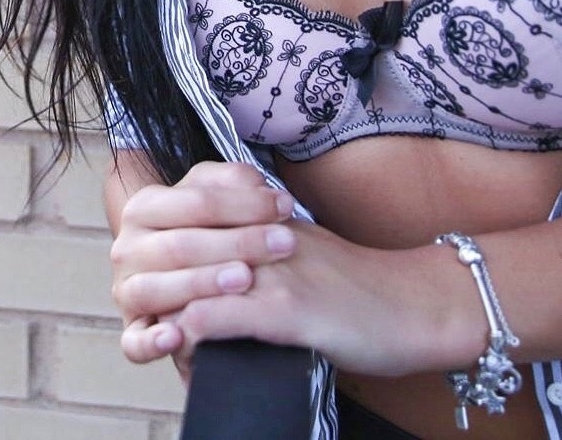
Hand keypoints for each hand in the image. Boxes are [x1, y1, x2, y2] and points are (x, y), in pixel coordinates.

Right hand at [111, 161, 298, 371]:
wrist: (187, 269)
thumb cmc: (209, 232)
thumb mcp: (218, 197)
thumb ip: (235, 182)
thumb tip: (257, 183)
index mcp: (144, 207)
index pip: (195, 201)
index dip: (244, 204)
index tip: (285, 208)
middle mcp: (128, 247)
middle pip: (181, 245)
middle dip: (237, 243)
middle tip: (283, 244)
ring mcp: (126, 289)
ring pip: (156, 289)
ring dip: (201, 284)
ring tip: (245, 279)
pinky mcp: (132, 330)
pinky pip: (133, 342)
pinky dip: (151, 342)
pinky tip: (177, 338)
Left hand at [160, 220, 486, 380]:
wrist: (415, 305)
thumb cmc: (362, 285)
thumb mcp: (302, 248)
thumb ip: (260, 245)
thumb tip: (223, 268)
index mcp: (264, 217)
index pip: (192, 214)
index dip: (166, 245)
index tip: (157, 277)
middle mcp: (262, 236)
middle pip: (183, 245)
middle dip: (158, 280)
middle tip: (146, 310)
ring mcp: (273, 271)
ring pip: (192, 281)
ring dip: (167, 310)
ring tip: (158, 333)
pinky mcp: (287, 310)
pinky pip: (218, 316)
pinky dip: (191, 335)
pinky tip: (183, 347)